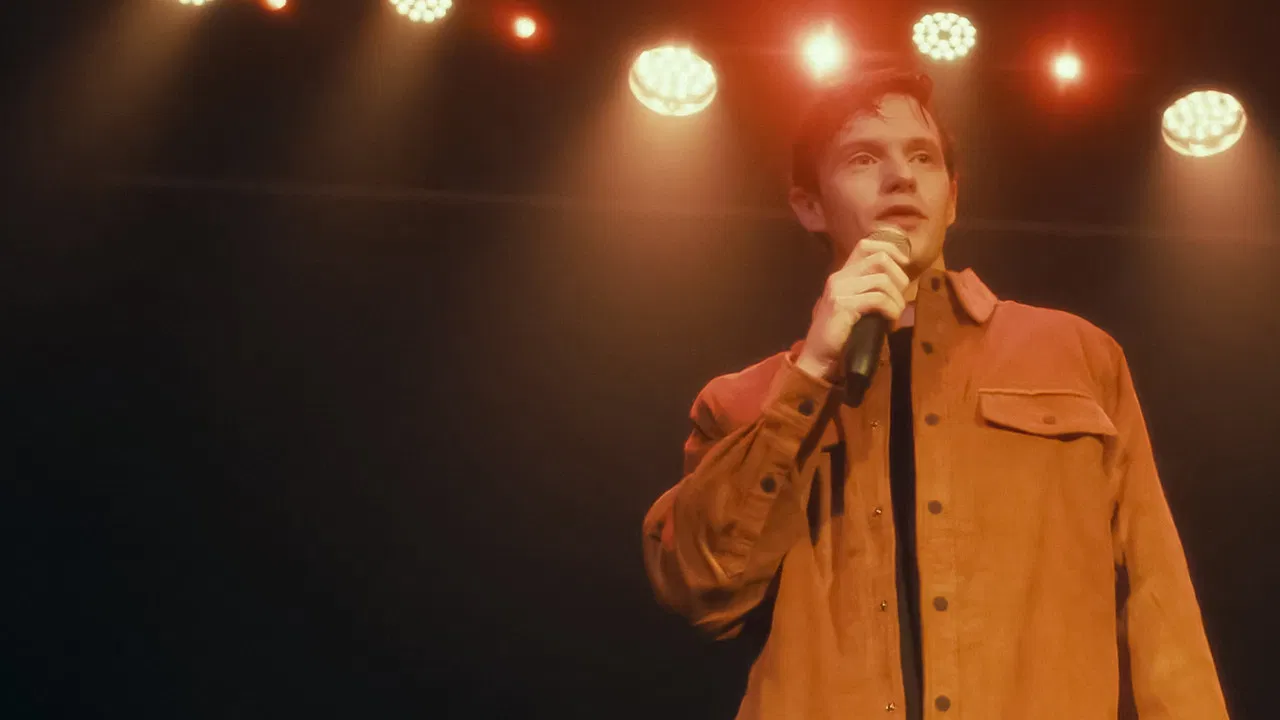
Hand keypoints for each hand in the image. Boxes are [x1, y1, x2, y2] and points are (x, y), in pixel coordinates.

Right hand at [795, 237, 910, 380]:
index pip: (866, 245)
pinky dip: (891, 309)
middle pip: (879, 258)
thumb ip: (868, 290)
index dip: (890, 249)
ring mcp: (839, 290)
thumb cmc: (840, 334)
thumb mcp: (855, 305)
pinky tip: (890, 322)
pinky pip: (877, 298)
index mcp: (842, 274)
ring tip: (895, 315)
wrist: (818, 358)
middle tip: (899, 299)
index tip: (903, 265)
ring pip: (882, 280)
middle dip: (899, 277)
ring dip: (897, 299)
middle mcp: (839, 277)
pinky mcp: (842, 305)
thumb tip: (900, 283)